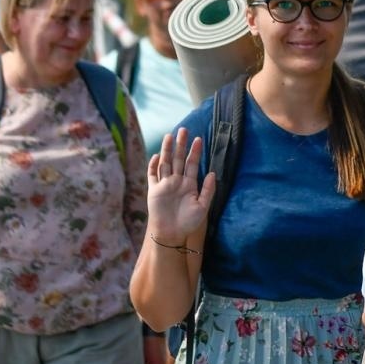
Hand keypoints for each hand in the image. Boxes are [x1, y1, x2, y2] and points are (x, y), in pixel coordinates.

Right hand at [146, 128, 215, 242]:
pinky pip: (152, 175)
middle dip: (181, 145)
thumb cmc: (188, 222)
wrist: (172, 233)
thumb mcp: (203, 206)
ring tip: (169, 136)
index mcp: (189, 184)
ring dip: (167, 150)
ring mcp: (164, 185)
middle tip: (184, 130)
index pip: (192, 164)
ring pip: (166, 163)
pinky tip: (157, 156)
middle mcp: (176, 181)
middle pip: (178, 159)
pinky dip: (153, 165)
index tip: (198, 139)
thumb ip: (208, 190)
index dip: (195, 152)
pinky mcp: (154, 190)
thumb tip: (212, 172)